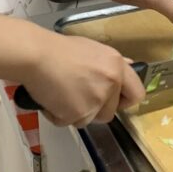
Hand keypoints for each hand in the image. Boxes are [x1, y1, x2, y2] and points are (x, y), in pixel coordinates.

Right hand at [17, 31, 144, 127]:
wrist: (36, 55)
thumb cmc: (59, 49)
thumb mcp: (92, 49)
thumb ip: (110, 64)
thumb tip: (128, 67)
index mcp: (116, 67)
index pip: (137, 93)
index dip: (125, 100)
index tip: (114, 101)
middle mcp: (111, 84)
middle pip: (110, 112)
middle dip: (95, 109)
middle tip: (76, 95)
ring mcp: (96, 101)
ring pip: (90, 120)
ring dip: (76, 113)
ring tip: (61, 94)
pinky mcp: (79, 114)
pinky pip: (70, 122)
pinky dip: (59, 115)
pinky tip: (51, 98)